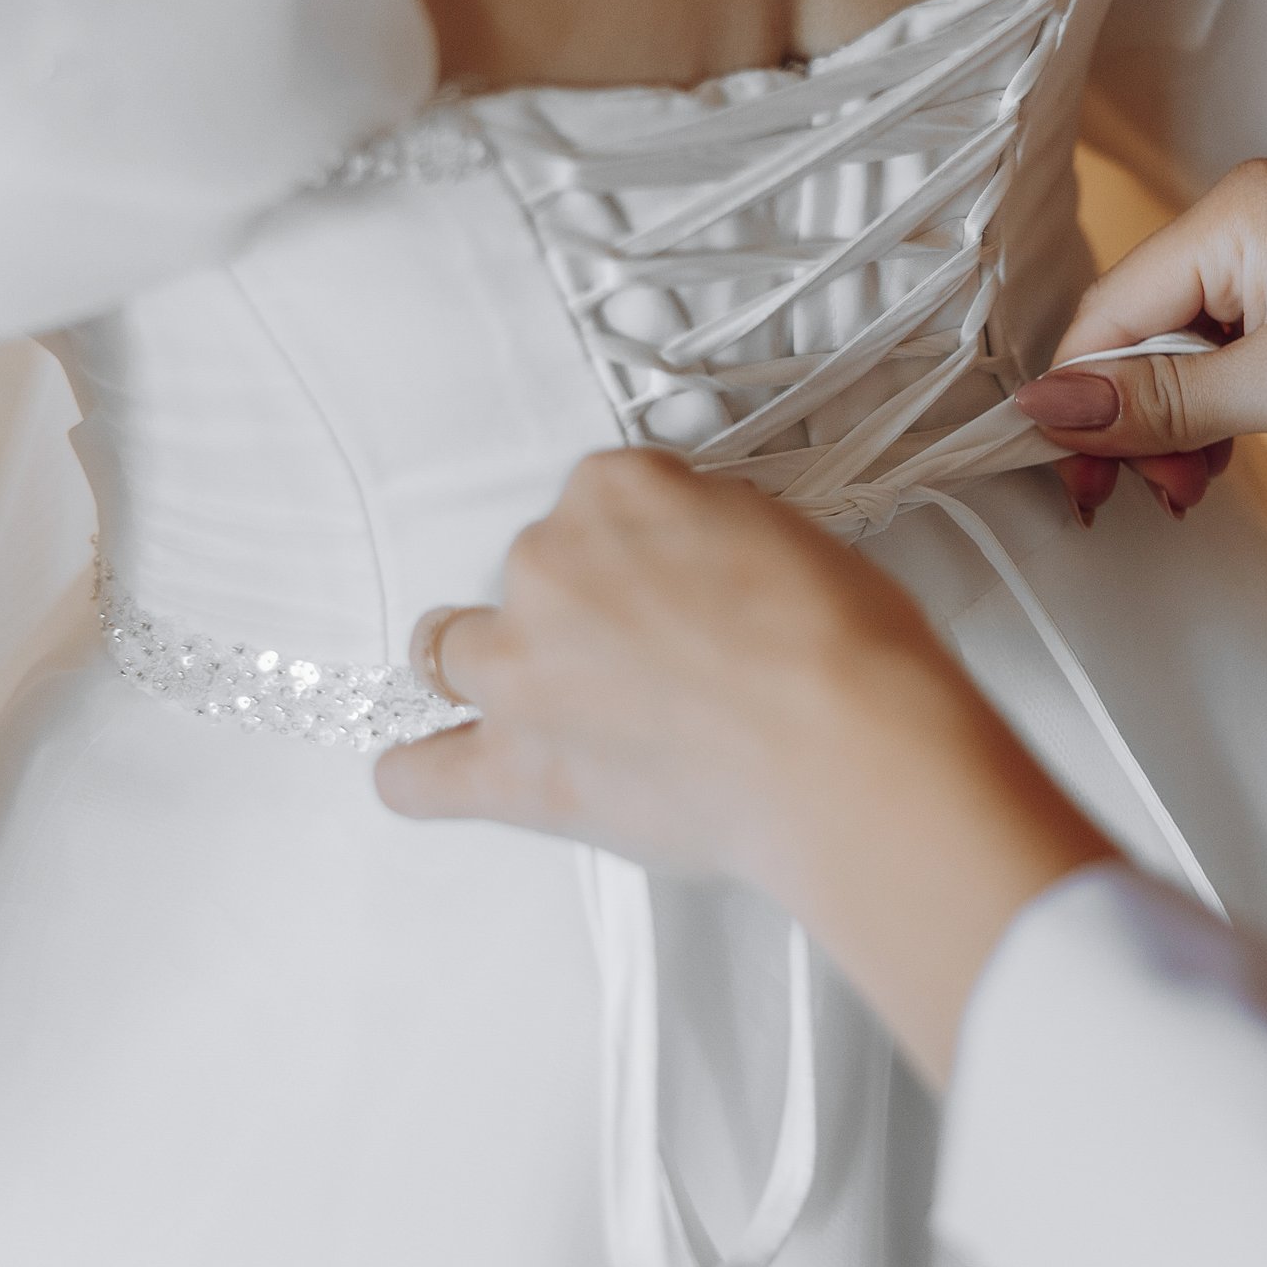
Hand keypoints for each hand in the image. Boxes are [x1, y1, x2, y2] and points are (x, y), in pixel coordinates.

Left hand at [374, 449, 1112, 1079]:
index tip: (668, 584)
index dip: (636, 552)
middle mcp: (548, 565)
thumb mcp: (787, 535)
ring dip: (495, 673)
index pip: (596, 500)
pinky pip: (417, 775)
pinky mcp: (514, 772)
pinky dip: (422, 775)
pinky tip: (434, 774)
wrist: (849, 750)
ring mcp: (518, 671)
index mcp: (615, 490)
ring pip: (451, 654)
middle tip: (650, 663)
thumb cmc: (846, 646)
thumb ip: (706, 537)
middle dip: (576, 613)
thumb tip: (690, 570)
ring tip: (553, 707)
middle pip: (530, 574)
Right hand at [1020, 159, 1266, 506]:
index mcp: (1240, 211)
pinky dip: (1213, 421)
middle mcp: (1255, 224)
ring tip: (1194, 489)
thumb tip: (1046, 409)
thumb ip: (1154, 400)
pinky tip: (1219, 464)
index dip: (1082, 397)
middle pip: (1139, 332)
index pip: (1114, 309)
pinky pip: (1225, 367)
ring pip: (1179, 357)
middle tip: (1147, 495)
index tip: (1071, 475)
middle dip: (1132, 421)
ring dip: (1173, 431)